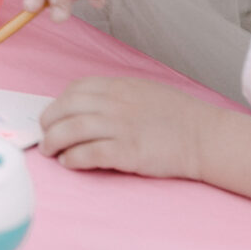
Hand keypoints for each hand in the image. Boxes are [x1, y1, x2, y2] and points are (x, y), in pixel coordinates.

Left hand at [40, 76, 214, 179]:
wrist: (206, 136)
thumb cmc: (177, 116)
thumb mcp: (143, 91)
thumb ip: (114, 95)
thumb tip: (85, 105)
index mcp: (118, 87)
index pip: (75, 90)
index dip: (59, 104)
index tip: (54, 116)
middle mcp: (115, 104)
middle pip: (65, 109)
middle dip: (48, 123)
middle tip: (45, 136)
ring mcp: (120, 127)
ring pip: (71, 130)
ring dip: (53, 142)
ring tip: (50, 151)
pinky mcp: (128, 152)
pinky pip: (89, 153)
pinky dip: (74, 158)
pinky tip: (70, 163)